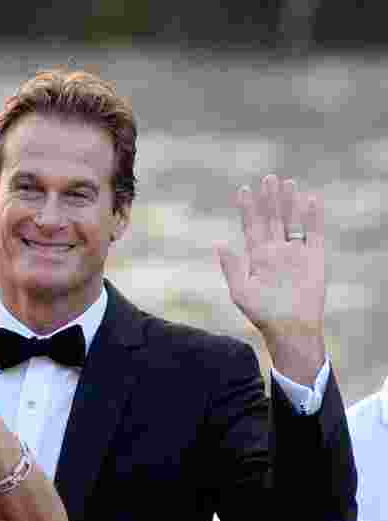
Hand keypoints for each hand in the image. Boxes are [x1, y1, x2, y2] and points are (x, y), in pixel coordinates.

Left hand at [216, 175, 325, 383]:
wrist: (291, 328)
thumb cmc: (263, 313)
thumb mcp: (241, 291)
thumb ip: (231, 266)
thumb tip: (219, 242)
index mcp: (257, 257)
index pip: (251, 227)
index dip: (247, 209)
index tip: (242, 190)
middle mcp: (276, 251)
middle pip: (272, 219)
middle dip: (269, 199)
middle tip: (267, 178)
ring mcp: (295, 252)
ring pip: (292, 221)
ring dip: (289, 203)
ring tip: (286, 182)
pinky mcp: (315, 257)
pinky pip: (314, 233)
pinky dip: (313, 217)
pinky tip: (310, 200)